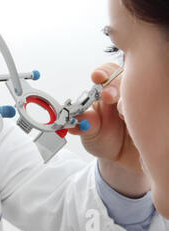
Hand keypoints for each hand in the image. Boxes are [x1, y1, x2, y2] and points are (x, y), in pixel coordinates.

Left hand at [68, 63, 149, 196]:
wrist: (121, 158)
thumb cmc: (104, 138)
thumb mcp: (90, 132)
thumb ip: (84, 124)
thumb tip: (77, 120)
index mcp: (107, 91)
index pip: (107, 73)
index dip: (103, 73)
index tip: (97, 77)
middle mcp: (126, 92)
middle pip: (125, 78)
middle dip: (115, 85)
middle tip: (108, 96)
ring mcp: (141, 103)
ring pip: (140, 92)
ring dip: (130, 101)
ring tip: (123, 115)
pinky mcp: (153, 116)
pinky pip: (154, 110)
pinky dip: (144, 117)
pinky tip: (137, 128)